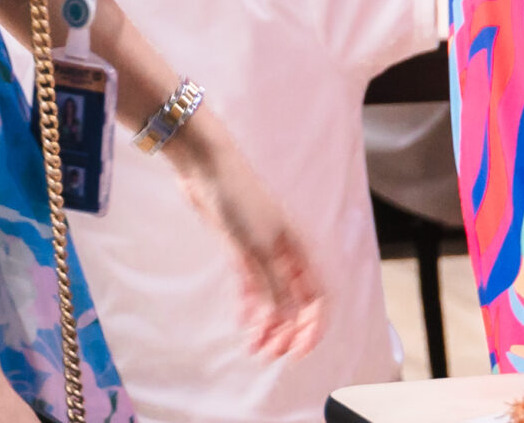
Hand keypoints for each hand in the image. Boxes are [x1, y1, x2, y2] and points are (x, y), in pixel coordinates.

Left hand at [168, 112, 327, 359]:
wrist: (207, 168)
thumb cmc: (239, 199)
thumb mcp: (258, 247)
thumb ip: (273, 284)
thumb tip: (287, 318)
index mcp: (299, 249)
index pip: (317, 296)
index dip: (312, 325)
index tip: (299, 351)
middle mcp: (286, 254)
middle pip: (295, 302)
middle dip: (287, 331)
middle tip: (270, 355)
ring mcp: (263, 253)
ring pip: (272, 298)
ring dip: (267, 325)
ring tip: (255, 349)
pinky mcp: (241, 252)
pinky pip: (252, 288)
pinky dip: (251, 309)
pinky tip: (245, 327)